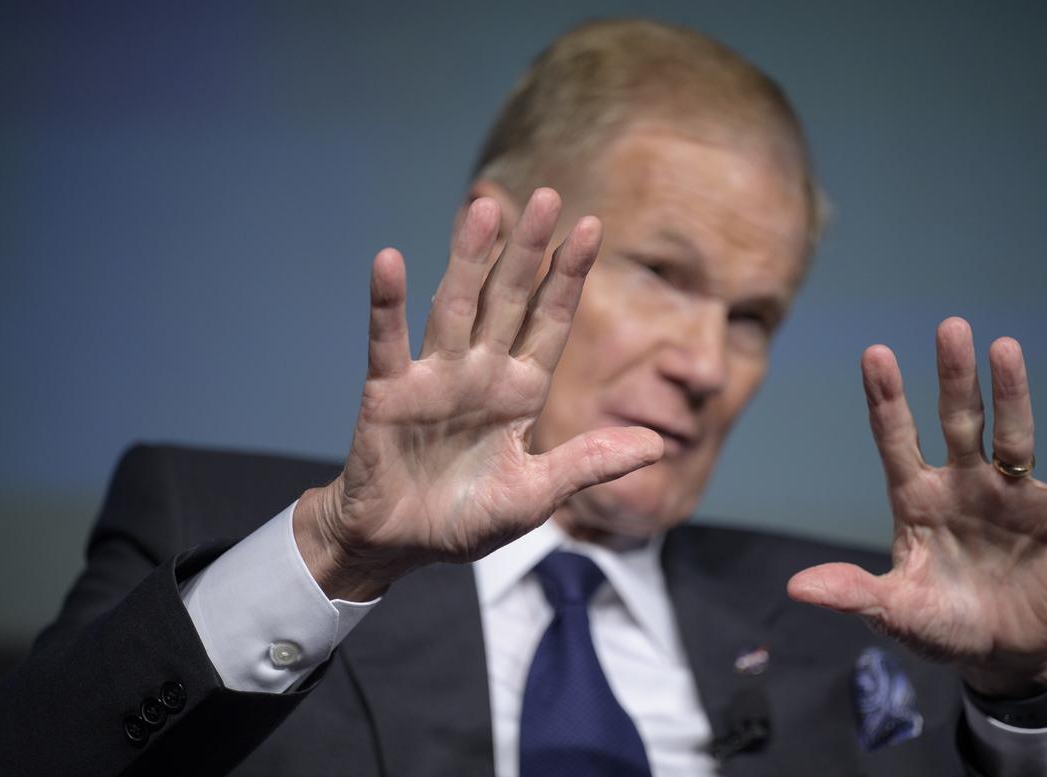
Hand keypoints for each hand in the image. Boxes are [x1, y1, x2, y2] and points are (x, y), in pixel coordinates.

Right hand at [294, 189, 662, 600]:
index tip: (592, 229)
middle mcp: (481, 372)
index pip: (551, 322)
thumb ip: (590, 463)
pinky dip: (388, 304)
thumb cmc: (466, 519)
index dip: (569, 278)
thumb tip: (658, 445)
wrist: (400, 546)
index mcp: (520, 392)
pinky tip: (391, 261)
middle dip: (528, 252)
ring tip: (483, 209)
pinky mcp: (389, 393)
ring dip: (469, 260)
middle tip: (548, 198)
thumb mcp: (538, 494)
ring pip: (456, 306)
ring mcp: (435, 378)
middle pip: (509, 300)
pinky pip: (388, 342)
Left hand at [787, 317, 1046, 695]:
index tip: (874, 353)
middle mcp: (961, 483)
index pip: (896, 439)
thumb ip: (854, 595)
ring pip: (1010, 436)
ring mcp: (1009, 494)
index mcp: (916, 498)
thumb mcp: (895, 613)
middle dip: (953, 377)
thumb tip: (796, 589)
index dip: (886, 399)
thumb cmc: (941, 625)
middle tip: (951, 327)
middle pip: (955, 421)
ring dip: (1011, 395)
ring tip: (1006, 348)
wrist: (1002, 654)